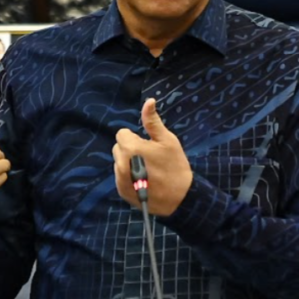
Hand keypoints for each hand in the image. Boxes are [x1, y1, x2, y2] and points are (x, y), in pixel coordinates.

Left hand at [113, 98, 191, 215]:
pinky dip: (128, 176)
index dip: (135, 137)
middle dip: (130, 149)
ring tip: (147, 169)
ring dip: (128, 162)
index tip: (148, 146)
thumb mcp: (167, 140)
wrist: (180, 198)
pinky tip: (143, 179)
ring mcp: (120, 179)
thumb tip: (148, 101)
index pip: (122, 134)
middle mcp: (120, 163)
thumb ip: (152, 121)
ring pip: (118, 162)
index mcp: (130, 147)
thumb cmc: (175, 165)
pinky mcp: (121, 191)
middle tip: (149, 157)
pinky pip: (120, 176)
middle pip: (118, 147)